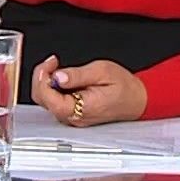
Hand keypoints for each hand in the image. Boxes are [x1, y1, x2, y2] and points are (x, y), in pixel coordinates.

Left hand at [31, 55, 145, 126]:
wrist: (137, 100)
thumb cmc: (125, 88)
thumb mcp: (102, 72)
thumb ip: (78, 75)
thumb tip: (58, 76)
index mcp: (82, 109)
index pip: (49, 98)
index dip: (43, 79)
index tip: (49, 64)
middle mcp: (74, 118)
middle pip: (43, 100)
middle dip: (42, 78)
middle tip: (52, 63)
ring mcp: (72, 118)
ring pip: (46, 101)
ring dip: (46, 82)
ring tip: (57, 67)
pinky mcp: (72, 114)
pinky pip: (54, 101)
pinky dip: (52, 87)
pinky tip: (61, 78)